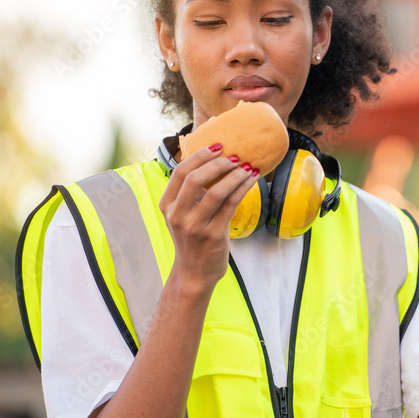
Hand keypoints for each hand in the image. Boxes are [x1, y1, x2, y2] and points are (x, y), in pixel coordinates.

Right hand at [158, 144, 257, 292]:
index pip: (180, 172)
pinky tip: (251, 180)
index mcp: (167, 205)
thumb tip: (212, 160)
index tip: (217, 146)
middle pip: (194, 179)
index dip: (199, 155)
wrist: (194, 272)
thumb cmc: (192, 238)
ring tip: (248, 167)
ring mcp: (194, 226)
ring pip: (216, 192)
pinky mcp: (213, 235)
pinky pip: (230, 205)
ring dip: (234, 175)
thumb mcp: (182, 214)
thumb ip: (190, 192)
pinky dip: (242, 188)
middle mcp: (177, 215)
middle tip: (235, 156)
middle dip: (217, 163)